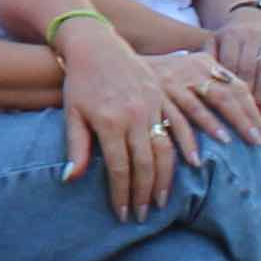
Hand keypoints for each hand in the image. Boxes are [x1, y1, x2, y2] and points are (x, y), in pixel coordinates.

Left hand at [55, 29, 183, 218]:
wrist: (96, 44)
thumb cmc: (79, 82)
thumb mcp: (72, 114)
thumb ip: (76, 148)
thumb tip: (71, 180)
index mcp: (109, 122)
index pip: (119, 168)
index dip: (121, 194)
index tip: (123, 214)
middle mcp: (133, 116)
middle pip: (144, 164)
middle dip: (144, 194)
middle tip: (143, 216)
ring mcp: (151, 106)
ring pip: (164, 150)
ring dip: (165, 179)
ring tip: (162, 201)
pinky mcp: (161, 97)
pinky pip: (178, 128)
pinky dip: (185, 149)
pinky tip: (189, 167)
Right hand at [141, 48, 260, 150]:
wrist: (111, 52)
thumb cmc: (157, 72)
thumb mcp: (186, 71)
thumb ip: (208, 88)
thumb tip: (237, 119)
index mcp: (204, 64)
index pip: (237, 87)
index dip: (253, 112)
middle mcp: (190, 71)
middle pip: (225, 97)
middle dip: (246, 122)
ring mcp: (170, 84)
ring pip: (200, 108)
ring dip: (218, 128)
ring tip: (236, 147)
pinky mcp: (152, 97)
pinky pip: (173, 120)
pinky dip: (186, 139)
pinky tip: (196, 157)